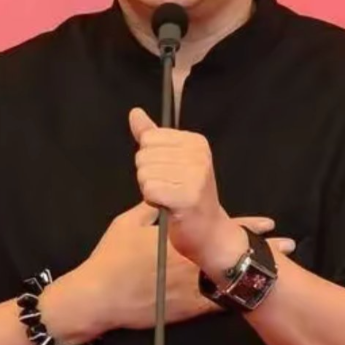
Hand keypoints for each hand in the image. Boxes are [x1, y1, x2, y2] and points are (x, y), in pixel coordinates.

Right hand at [78, 201, 281, 332]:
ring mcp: (192, 288)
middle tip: (288, 245)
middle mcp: (192, 261)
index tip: (268, 221)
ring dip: (254, 275)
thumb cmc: (111, 257)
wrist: (99, 297)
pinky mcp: (186, 310)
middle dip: (260, 250)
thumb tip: (160, 190)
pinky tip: (255, 300)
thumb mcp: (129, 222)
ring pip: (232, 280)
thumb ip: (150, 206)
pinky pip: (217, 306)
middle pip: (233, 254)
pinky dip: (236, 300)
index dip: (246, 225)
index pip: (220, 227)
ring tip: (281, 275)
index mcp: (181, 237)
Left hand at [129, 107, 238, 264]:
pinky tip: (168, 206)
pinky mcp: (187, 197)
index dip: (151, 159)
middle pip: (144, 156)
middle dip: (149, 175)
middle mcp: (198, 155)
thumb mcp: (173, 160)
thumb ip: (152, 135)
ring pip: (144, 174)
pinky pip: (149, 190)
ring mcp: (195, 176)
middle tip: (169, 188)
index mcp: (196, 141)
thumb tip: (135, 113)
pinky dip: (153, 201)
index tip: (169, 172)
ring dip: (150, 190)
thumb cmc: (188, 195)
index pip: (149, 138)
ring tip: (169, 197)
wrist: (210, 232)